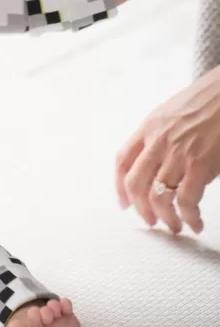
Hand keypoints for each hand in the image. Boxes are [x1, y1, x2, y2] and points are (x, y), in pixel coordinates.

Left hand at [116, 68, 219, 234]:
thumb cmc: (206, 101)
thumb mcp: (171, 112)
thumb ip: (158, 134)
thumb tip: (154, 159)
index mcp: (148, 127)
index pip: (122, 161)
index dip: (120, 186)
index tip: (124, 203)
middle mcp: (158, 141)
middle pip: (135, 183)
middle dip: (141, 208)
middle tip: (151, 221)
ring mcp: (177, 154)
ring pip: (158, 196)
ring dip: (165, 218)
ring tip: (175, 226)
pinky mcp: (199, 165)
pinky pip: (186, 200)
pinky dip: (189, 217)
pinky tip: (195, 223)